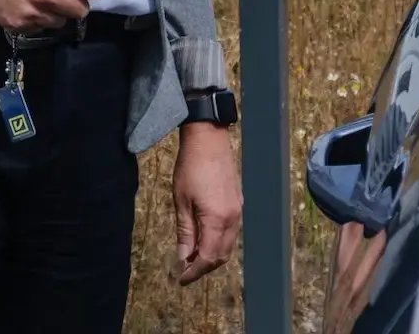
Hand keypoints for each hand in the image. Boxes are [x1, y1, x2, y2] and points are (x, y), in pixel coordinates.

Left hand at [172, 122, 241, 284]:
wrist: (208, 139)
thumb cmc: (190, 167)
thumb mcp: (181, 201)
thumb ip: (185, 232)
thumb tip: (183, 258)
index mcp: (217, 219)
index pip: (208, 257)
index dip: (194, 272)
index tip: (180, 279)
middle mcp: (232, 218)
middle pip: (222, 256)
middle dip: (203, 267)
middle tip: (184, 271)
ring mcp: (238, 211)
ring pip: (228, 246)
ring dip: (211, 256)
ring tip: (191, 257)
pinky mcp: (237, 204)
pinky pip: (231, 233)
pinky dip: (218, 243)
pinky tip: (202, 240)